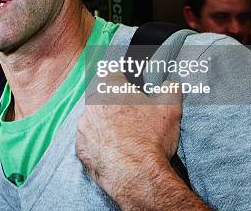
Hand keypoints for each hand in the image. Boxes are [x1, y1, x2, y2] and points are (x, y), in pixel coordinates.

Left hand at [76, 75, 181, 203]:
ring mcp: (82, 128)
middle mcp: (90, 105)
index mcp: (108, 89)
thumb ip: (170, 89)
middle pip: (102, 98)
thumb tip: (170, 85)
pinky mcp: (80, 148)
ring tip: (124, 138)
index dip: (124, 81)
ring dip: (105, 125)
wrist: (138, 176)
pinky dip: (98, 144)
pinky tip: (114, 151)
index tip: (131, 91)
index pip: (112, 74)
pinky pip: (88, 141)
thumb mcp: (170, 108)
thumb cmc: (151, 139)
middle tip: (132, 119)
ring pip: (93, 120)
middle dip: (115, 106)